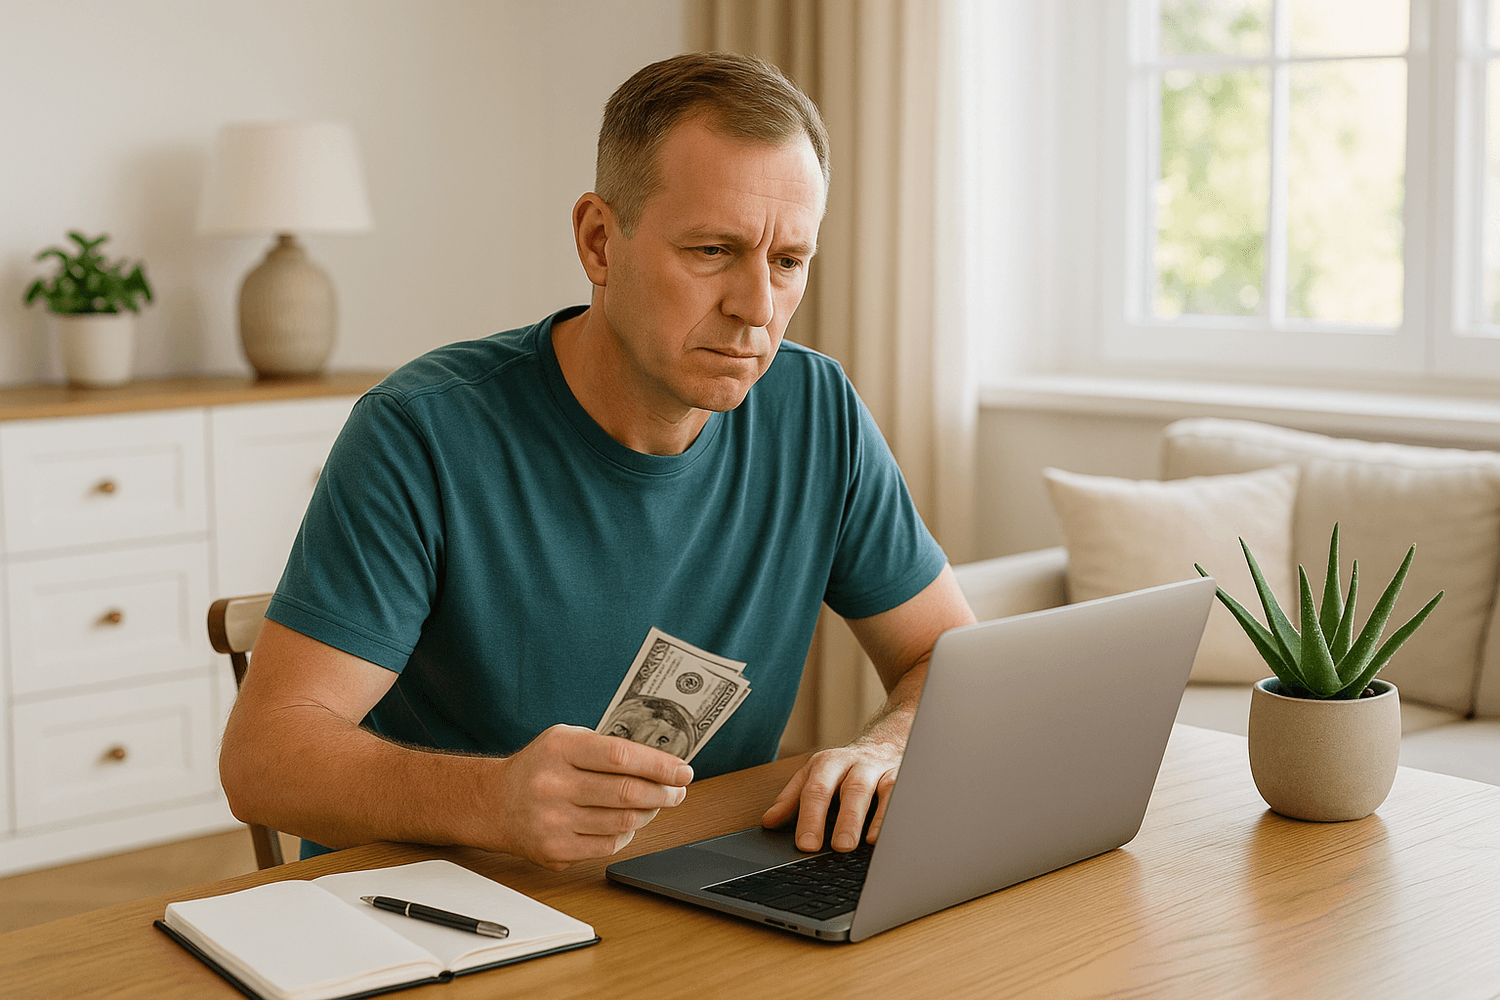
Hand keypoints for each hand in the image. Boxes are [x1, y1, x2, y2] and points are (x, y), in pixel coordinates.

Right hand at [489, 724, 691, 869]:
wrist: (493, 803)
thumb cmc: (538, 767)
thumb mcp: (564, 739)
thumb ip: (606, 746)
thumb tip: (660, 761)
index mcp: (559, 750)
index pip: (621, 756)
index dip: (659, 765)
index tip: (683, 770)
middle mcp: (553, 786)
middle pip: (626, 792)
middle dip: (663, 792)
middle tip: (678, 790)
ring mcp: (553, 822)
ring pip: (623, 822)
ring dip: (649, 812)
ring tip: (655, 803)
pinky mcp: (555, 851)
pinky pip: (608, 845)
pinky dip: (627, 834)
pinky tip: (627, 822)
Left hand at [760, 738, 901, 852]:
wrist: (885, 740)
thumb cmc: (845, 766)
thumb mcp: (814, 775)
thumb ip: (791, 799)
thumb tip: (769, 821)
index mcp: (828, 764)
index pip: (817, 790)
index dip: (811, 818)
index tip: (806, 845)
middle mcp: (856, 764)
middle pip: (851, 790)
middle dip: (845, 819)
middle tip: (839, 847)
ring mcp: (883, 770)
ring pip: (883, 789)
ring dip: (875, 818)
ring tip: (866, 843)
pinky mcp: (905, 776)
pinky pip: (905, 794)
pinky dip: (898, 813)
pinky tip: (893, 833)